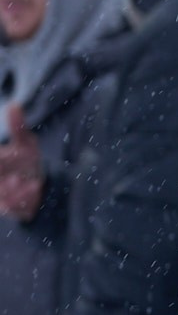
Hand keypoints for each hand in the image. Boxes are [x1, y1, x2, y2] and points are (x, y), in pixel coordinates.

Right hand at [0, 105, 39, 224]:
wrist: (37, 184)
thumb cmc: (26, 160)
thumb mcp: (25, 142)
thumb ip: (18, 126)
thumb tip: (14, 105)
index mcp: (0, 163)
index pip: (1, 159)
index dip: (3, 159)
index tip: (5, 157)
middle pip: (1, 184)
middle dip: (5, 181)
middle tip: (16, 177)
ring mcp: (1, 195)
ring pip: (3, 196)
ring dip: (13, 190)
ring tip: (26, 181)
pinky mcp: (9, 208)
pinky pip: (12, 207)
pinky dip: (23, 198)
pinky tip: (35, 187)